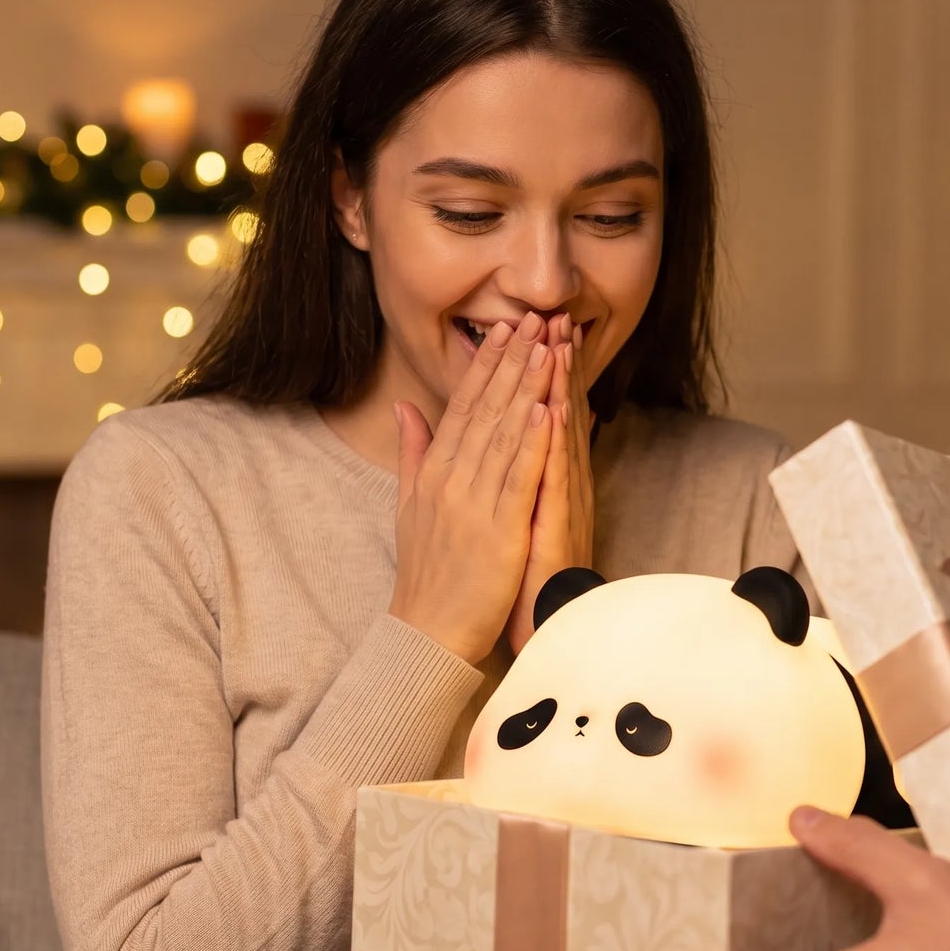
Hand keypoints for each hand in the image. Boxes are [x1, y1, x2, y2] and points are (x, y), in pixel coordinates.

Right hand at [388, 311, 553, 662]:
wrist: (428, 631)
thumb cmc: (426, 572)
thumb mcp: (409, 504)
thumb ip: (412, 452)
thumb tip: (404, 408)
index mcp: (434, 473)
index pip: (462, 407)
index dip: (485, 366)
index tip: (503, 330)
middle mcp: (451, 480)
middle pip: (485, 410)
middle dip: (511, 363)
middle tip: (532, 319)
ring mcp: (474, 504)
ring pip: (504, 434)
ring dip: (527, 388)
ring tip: (545, 348)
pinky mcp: (499, 531)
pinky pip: (517, 478)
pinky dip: (531, 443)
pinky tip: (545, 410)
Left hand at [504, 315, 596, 654]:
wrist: (529, 626)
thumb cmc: (510, 572)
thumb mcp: (500, 511)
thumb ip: (490, 467)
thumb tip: (477, 430)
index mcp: (537, 477)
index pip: (536, 412)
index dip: (534, 369)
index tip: (530, 327)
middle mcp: (556, 484)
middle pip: (556, 413)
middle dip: (554, 364)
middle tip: (554, 316)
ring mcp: (560, 503)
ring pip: (561, 437)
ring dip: (561, 389)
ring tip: (559, 344)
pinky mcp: (556, 527)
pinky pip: (555, 481)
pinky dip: (554, 446)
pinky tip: (553, 412)